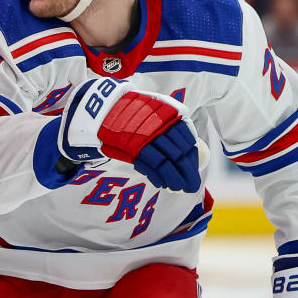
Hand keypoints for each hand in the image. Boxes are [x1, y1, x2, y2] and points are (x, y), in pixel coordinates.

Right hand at [59, 77, 200, 192]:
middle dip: (187, 173)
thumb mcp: (154, 110)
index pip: (187, 140)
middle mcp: (159, 125)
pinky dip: (158, 177)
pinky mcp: (133, 148)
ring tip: (180, 188)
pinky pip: (150, 167)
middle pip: (179, 154)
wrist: (103, 109)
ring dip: (175, 178)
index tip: (193, 168)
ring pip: (166, 163)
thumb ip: (170, 125)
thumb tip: (187, 148)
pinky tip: (162, 184)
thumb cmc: (131, 112)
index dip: (192, 158)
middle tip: (191, 185)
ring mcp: (146, 137)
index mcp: (168, 113)